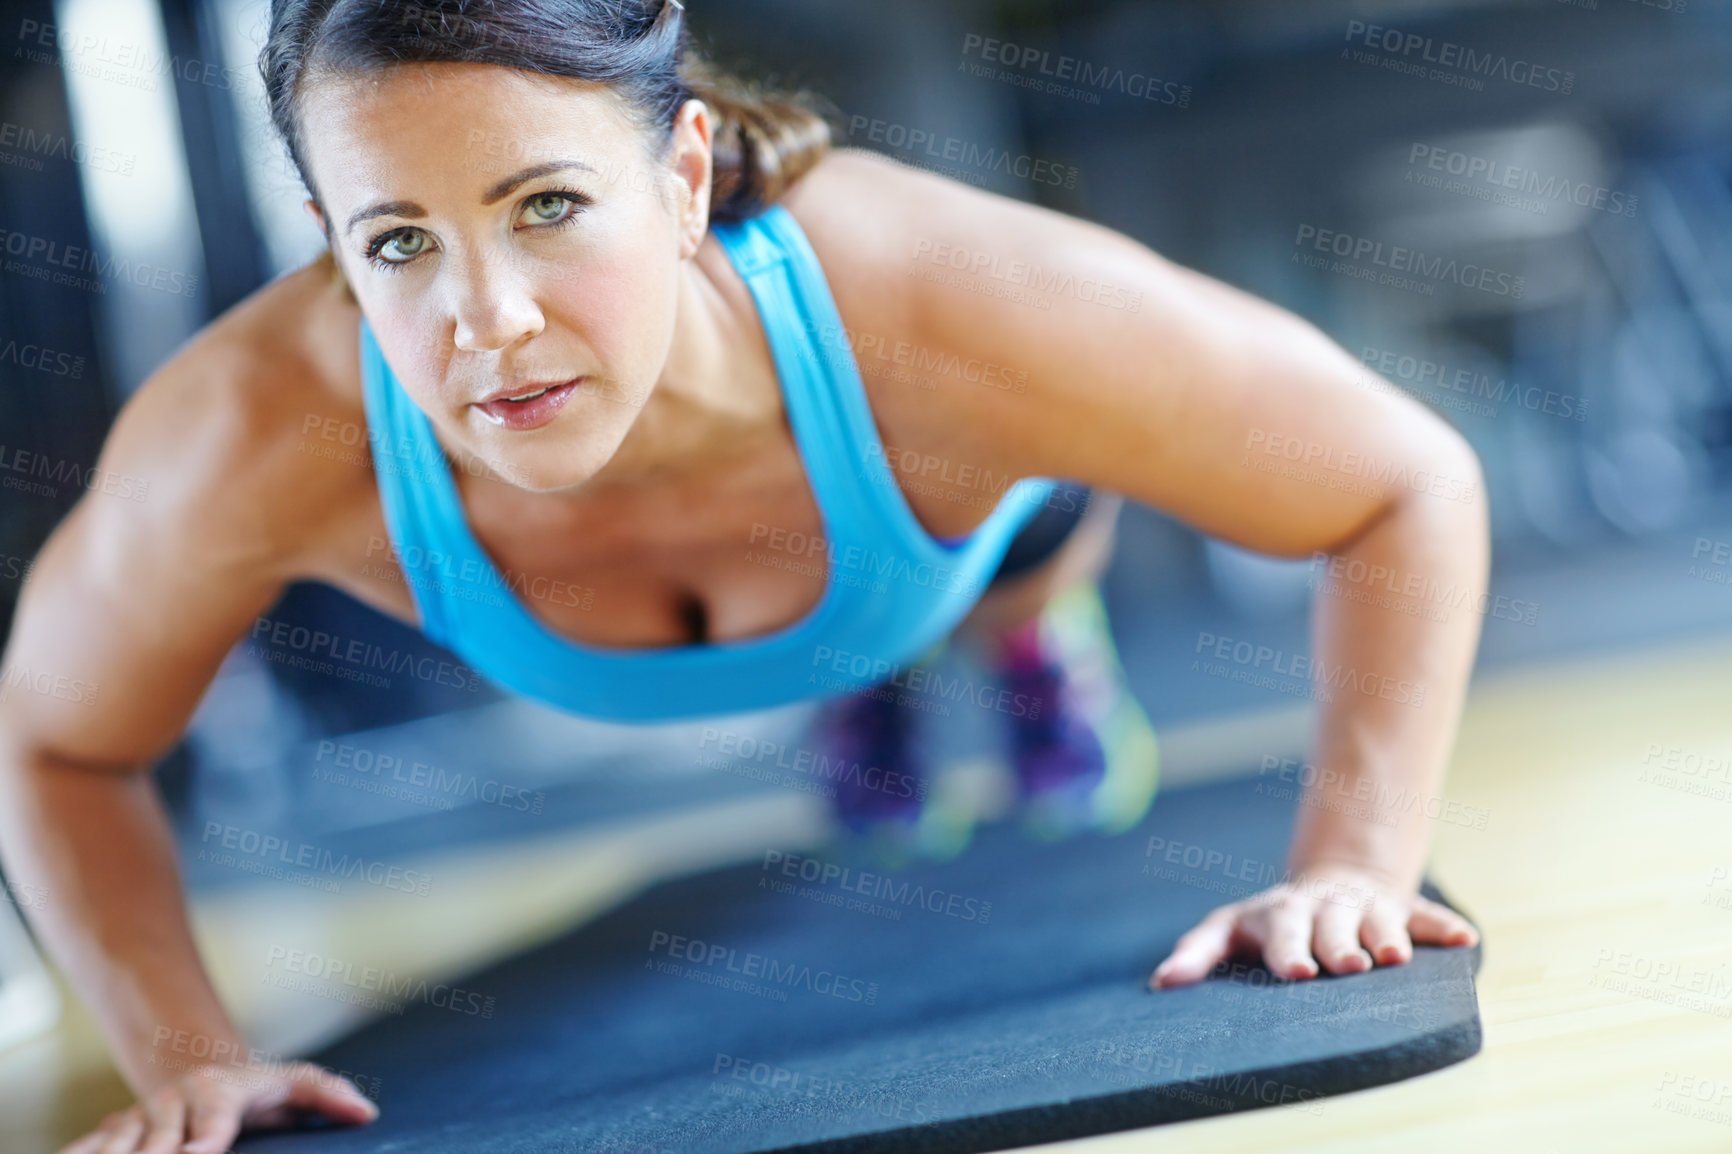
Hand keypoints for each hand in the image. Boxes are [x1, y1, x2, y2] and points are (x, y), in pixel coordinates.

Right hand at [56, 1060, 378, 1153]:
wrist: (209, 1074)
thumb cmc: (263, 1092)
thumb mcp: (298, 1086)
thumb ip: (331, 1096)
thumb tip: (368, 1113)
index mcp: (222, 1091)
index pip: (213, 1119)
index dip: (203, 1140)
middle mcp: (177, 1100)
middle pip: (159, 1137)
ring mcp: (143, 1114)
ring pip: (119, 1141)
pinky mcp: (117, 1128)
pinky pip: (90, 1145)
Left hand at [1148, 863, 1478, 988]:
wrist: (1330, 886)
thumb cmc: (1271, 924)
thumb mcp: (1230, 931)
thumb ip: (1198, 953)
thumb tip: (1162, 982)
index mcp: (1282, 914)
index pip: (1282, 932)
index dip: (1288, 951)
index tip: (1296, 973)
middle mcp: (1325, 907)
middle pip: (1331, 925)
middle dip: (1339, 945)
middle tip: (1348, 967)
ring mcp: (1366, 907)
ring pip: (1378, 921)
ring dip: (1388, 938)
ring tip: (1396, 960)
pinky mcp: (1402, 910)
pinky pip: (1425, 916)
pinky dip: (1443, 928)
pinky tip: (1463, 941)